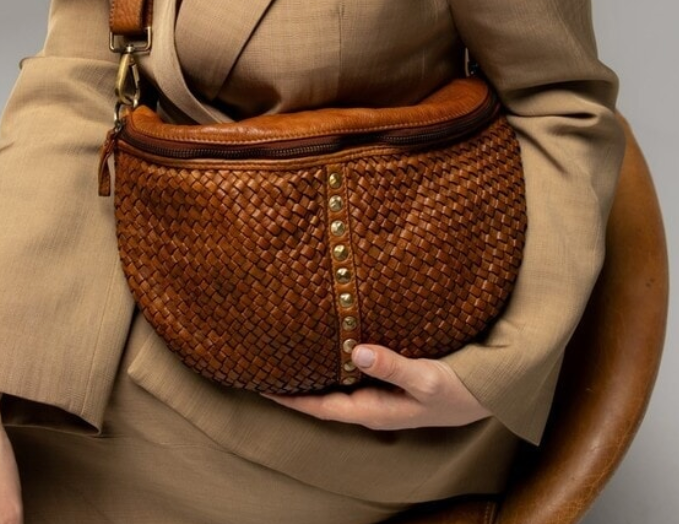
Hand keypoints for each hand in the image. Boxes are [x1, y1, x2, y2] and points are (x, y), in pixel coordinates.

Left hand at [264, 345, 491, 429]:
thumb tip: (355, 351)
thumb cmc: (458, 390)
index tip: (260, 386)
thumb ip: (392, 365)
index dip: (289, 399)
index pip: (320, 407)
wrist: (488, 391)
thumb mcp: (427, 378)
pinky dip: (334, 357)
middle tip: (262, 362)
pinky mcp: (388, 376)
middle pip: (321, 396)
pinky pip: (352, 369)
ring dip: (312, 369)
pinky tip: (326, 339)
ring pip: (335, 381)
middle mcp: (370, 402)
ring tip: (284, 349)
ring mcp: (379, 391)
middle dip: (293, 384)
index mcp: (373, 409)